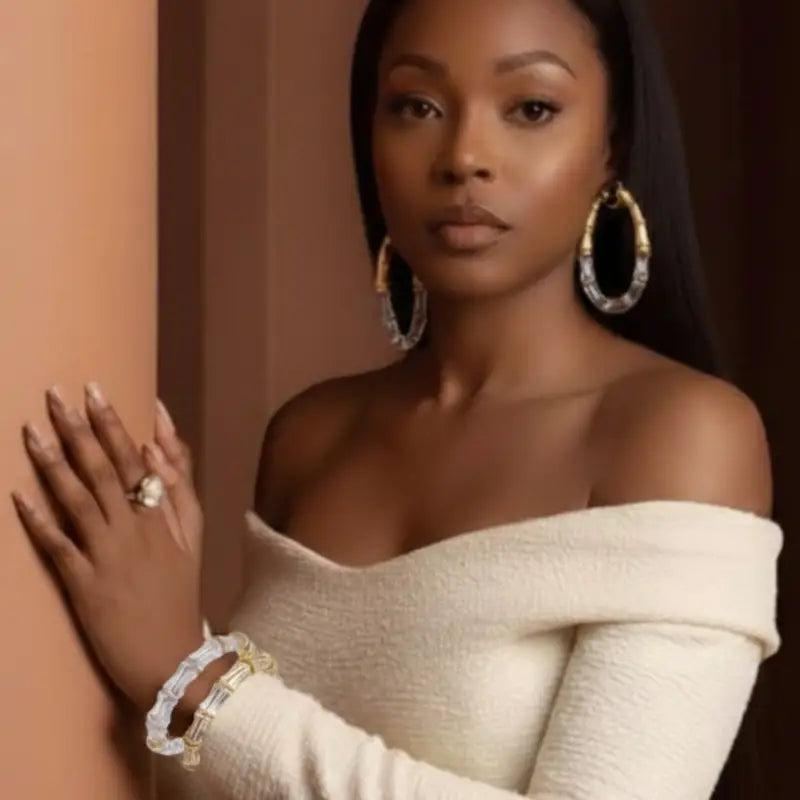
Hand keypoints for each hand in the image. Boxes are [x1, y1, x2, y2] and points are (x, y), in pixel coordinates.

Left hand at [12, 384, 204, 713]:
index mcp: (162, 517)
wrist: (176, 658)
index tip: (94, 390)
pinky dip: (39, 522)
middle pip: (105, 471)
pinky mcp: (86, 587)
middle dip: (81, 429)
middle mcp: (137, 529)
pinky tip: (18, 497)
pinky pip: (59, 548)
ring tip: (32, 430)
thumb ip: (179, 489)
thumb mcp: (191, 537)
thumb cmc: (179, 594)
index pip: (136, 460)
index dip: (114, 424)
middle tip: (56, 393)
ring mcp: (111, 557)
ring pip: (80, 500)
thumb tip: (160, 444)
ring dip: (54, 464)